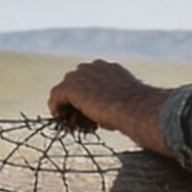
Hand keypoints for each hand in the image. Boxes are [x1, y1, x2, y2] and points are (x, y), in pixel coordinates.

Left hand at [48, 60, 172, 154]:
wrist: (134, 108)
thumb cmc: (135, 109)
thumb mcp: (125, 101)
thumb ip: (113, 101)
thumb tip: (106, 114)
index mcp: (108, 68)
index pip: (89, 80)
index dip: (87, 98)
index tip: (89, 115)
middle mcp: (93, 67)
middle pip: (76, 84)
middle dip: (76, 102)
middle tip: (79, 122)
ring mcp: (80, 74)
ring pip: (65, 91)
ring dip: (68, 108)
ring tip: (73, 125)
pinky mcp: (70, 86)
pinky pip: (55, 97)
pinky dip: (56, 108)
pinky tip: (62, 120)